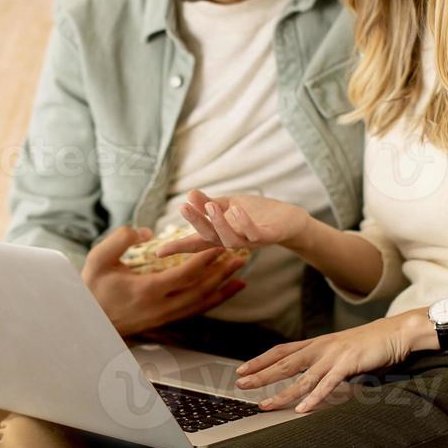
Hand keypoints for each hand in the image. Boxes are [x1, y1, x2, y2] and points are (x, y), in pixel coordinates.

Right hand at [82, 225, 246, 335]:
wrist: (88, 322)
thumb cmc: (92, 288)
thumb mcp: (98, 259)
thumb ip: (121, 240)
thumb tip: (147, 232)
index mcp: (147, 291)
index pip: (184, 275)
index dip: (204, 260)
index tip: (220, 244)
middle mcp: (161, 307)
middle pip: (200, 291)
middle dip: (222, 274)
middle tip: (240, 256)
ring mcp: (165, 317)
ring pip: (201, 304)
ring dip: (222, 289)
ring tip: (241, 274)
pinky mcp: (165, 321)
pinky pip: (194, 311)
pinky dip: (213, 301)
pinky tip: (224, 292)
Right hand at [155, 190, 312, 256]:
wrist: (290, 221)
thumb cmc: (257, 213)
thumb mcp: (230, 205)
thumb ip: (210, 203)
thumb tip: (189, 194)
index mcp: (221, 234)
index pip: (196, 241)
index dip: (177, 247)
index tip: (157, 253)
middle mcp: (232, 241)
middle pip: (209, 237)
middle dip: (196, 222)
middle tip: (183, 207)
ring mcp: (249, 241)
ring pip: (229, 239)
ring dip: (218, 222)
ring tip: (210, 205)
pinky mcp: (267, 236)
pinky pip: (254, 233)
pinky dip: (244, 222)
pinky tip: (237, 209)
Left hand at [233, 312, 419, 413]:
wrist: (396, 332)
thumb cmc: (369, 345)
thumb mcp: (340, 351)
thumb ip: (323, 362)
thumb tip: (307, 377)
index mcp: (317, 344)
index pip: (281, 351)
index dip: (260, 360)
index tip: (242, 370)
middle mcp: (321, 348)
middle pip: (284, 363)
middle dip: (260, 375)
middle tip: (241, 385)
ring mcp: (334, 356)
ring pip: (302, 378)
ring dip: (281, 393)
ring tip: (265, 405)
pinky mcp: (348, 365)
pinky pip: (327, 384)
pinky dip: (314, 398)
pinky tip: (302, 409)